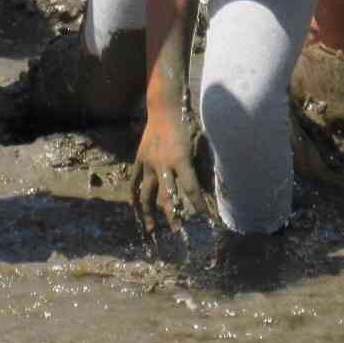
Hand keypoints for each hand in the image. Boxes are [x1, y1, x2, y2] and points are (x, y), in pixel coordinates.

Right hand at [130, 108, 211, 237]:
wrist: (164, 108)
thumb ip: (201, 167)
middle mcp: (162, 164)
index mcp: (180, 159)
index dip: (199, 205)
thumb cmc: (187, 125)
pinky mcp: (139, 160)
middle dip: (173, 216)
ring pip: (146, 194)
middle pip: (167, 196)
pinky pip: (134, 182)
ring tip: (152, 229)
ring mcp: (148, 163)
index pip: (191, 188)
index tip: (207, 218)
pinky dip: (134, 196)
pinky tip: (135, 209)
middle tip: (179, 233)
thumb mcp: (199, 144)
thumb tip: (209, 189)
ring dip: (149, 213)